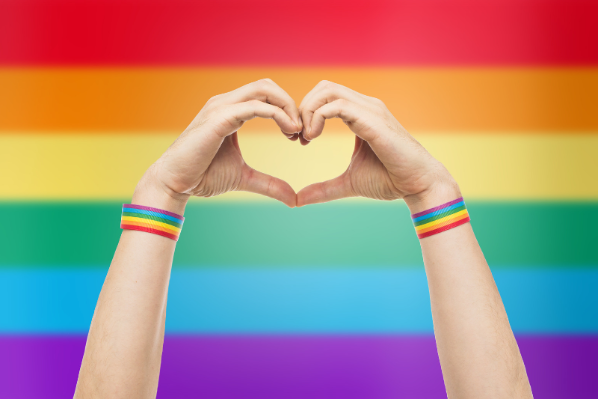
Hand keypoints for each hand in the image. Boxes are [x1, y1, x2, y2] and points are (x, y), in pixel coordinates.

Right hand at [134, 79, 301, 211]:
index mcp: (231, 111)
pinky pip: (255, 106)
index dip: (287, 110)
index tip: (298, 136)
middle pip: (267, 85)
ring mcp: (221, 107)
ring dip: (287, 107)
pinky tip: (289, 132)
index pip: (266, 95)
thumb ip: (269, 184)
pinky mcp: (219, 118)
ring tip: (297, 131)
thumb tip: (294, 199)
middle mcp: (225, 103)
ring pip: (263, 89)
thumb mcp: (244, 178)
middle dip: (290, 104)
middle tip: (302, 131)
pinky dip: (277, 115)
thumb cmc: (203, 177)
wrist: (174, 184)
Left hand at [296, 81, 459, 211]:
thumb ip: (324, 188)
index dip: (306, 113)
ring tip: (305, 137)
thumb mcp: (348, 183)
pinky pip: (338, 105)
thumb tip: (298, 200)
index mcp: (360, 114)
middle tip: (297, 136)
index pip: (325, 96)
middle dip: (303, 108)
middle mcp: (365, 106)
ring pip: (328, 90)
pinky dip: (318, 117)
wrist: (418, 185)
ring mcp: (370, 110)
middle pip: (324, 87)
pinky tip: (313, 138)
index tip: (299, 140)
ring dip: (308, 111)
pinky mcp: (373, 120)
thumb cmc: (390, 180)